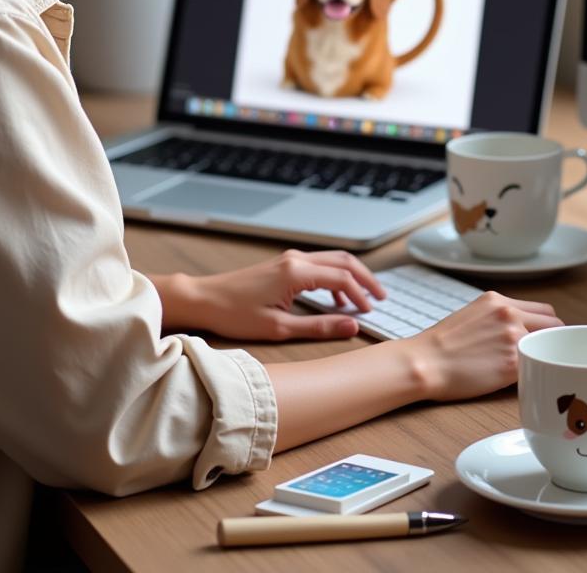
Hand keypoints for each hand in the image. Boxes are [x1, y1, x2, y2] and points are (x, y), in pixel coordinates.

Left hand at [151, 249, 386, 340]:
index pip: (342, 279)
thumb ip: (320, 326)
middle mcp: (296, 259)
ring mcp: (290, 259)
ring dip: (352, 275)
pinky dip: (336, 276)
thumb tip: (352, 326)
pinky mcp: (284, 264)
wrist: (205, 299)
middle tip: (381, 298)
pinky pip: (320, 263)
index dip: (361, 295)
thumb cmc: (236, 314)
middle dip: (365, 279)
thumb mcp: (280, 328)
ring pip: (333, 259)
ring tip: (364, 297)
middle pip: (344, 260)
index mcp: (297, 272)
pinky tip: (336, 297)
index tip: (370, 313)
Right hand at [404, 291, 562, 401]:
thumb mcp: (471, 316)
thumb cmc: (441, 345)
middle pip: (554, 324)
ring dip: (545, 357)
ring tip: (535, 370)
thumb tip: (517, 330)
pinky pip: (537, 366)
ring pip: (549, 346)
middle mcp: (508, 314)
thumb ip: (498, 318)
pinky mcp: (512, 363)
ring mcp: (513, 337)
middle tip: (544, 356)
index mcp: (497, 300)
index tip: (543, 339)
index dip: (546, 327)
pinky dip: (535, 374)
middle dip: (552, 341)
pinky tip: (525, 380)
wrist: (425, 362)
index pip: (543, 310)